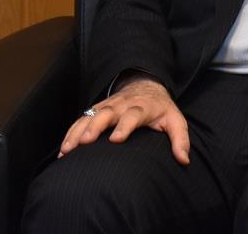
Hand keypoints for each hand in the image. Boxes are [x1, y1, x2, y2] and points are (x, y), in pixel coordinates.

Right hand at [58, 76, 190, 164]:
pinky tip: (63, 150)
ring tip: (67, 149)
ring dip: (77, 131)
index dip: (124, 126)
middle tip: (84, 142)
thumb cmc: (160, 109)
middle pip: (105, 113)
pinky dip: (70, 133)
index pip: (132, 115)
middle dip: (94, 127)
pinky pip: (81, 120)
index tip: (116, 139)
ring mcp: (107, 106)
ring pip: (89, 116)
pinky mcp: (97, 110)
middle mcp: (121, 105)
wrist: (145, 85)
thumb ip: (180, 139)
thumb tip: (184, 160)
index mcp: (141, 108)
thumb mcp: (175, 120)